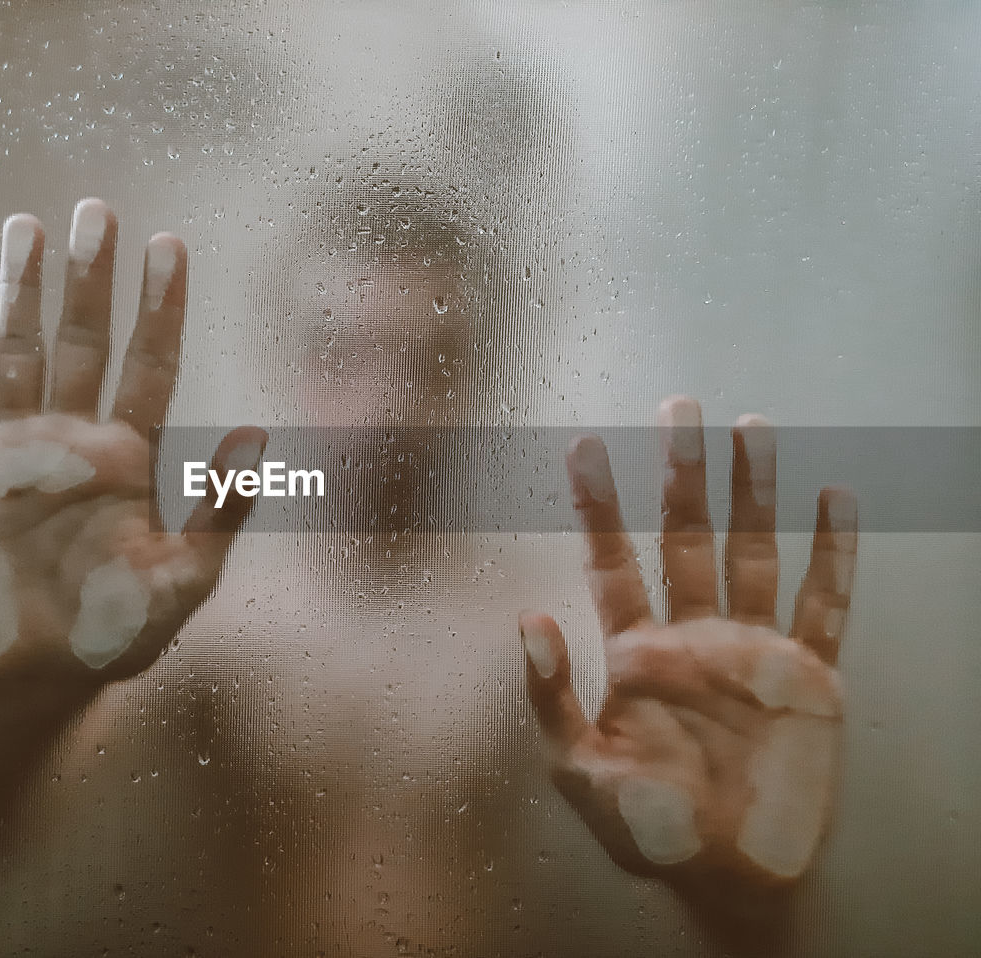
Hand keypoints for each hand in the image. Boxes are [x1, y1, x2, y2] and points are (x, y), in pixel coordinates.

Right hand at [0, 199, 263, 690]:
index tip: (172, 247)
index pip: (151, 365)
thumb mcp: (185, 576)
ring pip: (19, 353)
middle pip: (85, 342)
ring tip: (26, 229)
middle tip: (99, 211)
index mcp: (129, 457)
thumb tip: (262, 432)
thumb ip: (222, 508)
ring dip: (21, 294)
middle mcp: (73, 440)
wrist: (38, 677)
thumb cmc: (119, 633)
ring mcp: (15, 451)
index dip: (161, 307)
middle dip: (92, 279)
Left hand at [520, 396, 856, 889]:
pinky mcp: (808, 676)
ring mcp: (752, 649)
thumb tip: (525, 617)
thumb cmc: (646, 828)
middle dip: (680, 472)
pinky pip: (824, 604)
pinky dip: (833, 553)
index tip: (584, 446)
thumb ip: (550, 694)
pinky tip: (834, 498)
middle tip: (677, 406)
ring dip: (754, 492)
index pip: (614, 561)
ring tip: (752, 427)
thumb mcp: (578, 768)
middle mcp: (693, 635)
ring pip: (753, 552)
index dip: (597, 506)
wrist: (728, 877)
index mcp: (636, 651)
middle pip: (687, 536)